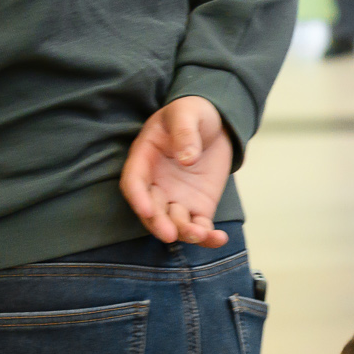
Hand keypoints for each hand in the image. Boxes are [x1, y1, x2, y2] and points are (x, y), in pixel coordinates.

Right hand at [120, 97, 233, 246]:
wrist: (215, 124)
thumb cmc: (192, 114)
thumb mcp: (187, 114)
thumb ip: (184, 133)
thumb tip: (186, 158)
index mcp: (145, 158)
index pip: (134, 182)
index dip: (138, 197)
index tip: (146, 210)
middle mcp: (156, 183)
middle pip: (151, 209)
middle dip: (158, 223)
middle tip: (169, 234)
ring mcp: (177, 198)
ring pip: (175, 222)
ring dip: (184, 232)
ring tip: (199, 235)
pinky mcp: (198, 207)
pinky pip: (200, 226)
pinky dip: (208, 237)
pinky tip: (219, 239)